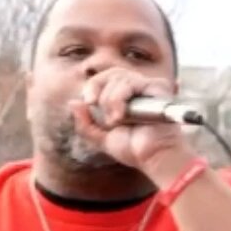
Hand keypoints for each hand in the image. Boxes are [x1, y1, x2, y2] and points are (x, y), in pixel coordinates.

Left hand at [69, 67, 188, 171]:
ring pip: (119, 78)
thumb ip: (86, 123)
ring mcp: (149, 87)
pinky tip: (122, 116)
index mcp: (126, 96)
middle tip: (96, 108)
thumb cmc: (133, 149)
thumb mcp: (102, 138)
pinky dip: (119, 99)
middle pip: (111, 72)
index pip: (105, 77)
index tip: (88, 102)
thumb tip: (72, 102)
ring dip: (110, 101)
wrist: (152, 158)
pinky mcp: (157, 88)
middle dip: (98, 90)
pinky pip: (131, 83)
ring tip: (115, 121)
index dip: (93, 85)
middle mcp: (138, 88)